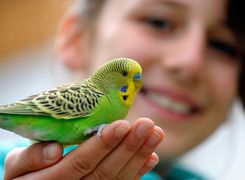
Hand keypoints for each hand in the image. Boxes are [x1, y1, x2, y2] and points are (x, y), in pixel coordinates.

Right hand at [4, 118, 163, 179]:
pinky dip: (138, 172)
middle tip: (148, 124)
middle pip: (105, 172)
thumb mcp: (18, 166)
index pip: (80, 163)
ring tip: (156, 134)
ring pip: (117, 179)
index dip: (102, 145)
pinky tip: (152, 156)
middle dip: (128, 147)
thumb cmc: (25, 175)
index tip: (123, 124)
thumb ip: (31, 157)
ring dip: (139, 156)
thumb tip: (54, 150)